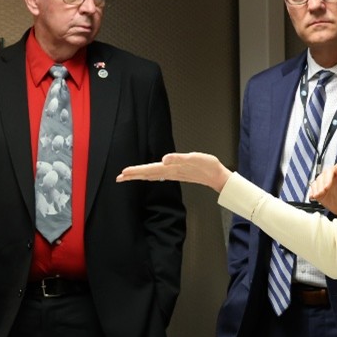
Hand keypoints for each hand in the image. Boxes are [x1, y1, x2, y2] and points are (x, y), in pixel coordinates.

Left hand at [116, 152, 231, 192]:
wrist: (217, 176)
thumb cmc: (208, 166)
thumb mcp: (194, 158)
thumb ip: (179, 159)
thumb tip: (164, 159)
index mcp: (171, 168)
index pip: (149, 170)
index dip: (136, 171)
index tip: (123, 173)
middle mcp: (170, 172)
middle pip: (147, 174)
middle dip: (133, 176)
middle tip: (119, 177)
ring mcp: (173, 174)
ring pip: (152, 175)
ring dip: (139, 176)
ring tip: (127, 177)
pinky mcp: (176, 173)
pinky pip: (158, 175)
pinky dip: (149, 175)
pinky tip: (147, 176)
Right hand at [308, 163, 336, 216]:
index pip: (329, 171)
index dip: (327, 178)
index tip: (327, 187)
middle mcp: (329, 178)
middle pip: (320, 177)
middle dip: (320, 185)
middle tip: (322, 193)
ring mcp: (323, 185)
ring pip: (315, 183)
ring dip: (316, 189)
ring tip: (318, 196)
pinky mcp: (319, 192)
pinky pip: (312, 191)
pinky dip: (312, 193)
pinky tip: (313, 197)